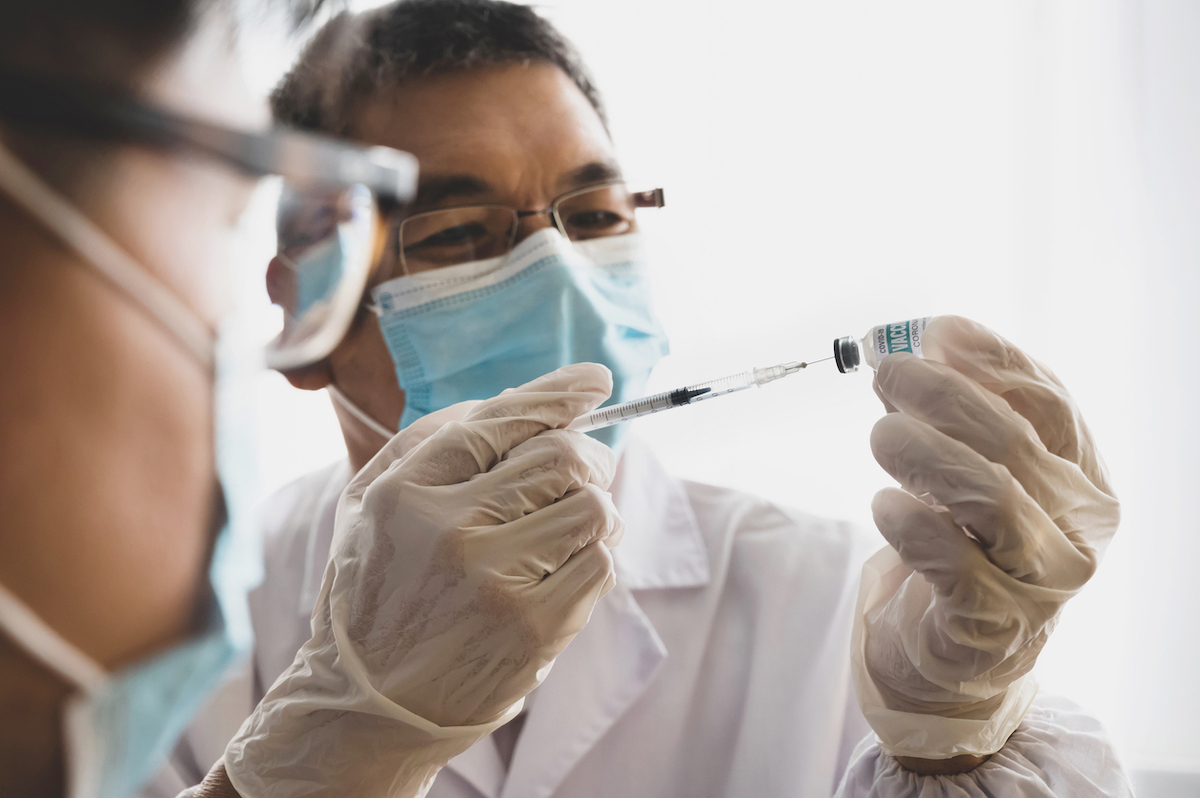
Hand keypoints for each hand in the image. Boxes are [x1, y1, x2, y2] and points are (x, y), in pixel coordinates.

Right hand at [224, 363, 622, 796]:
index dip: (558, 394)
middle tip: (588, 467)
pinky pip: (601, 564)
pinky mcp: (533, 630)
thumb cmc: (376, 591)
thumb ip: (432, 441)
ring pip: (593, 507)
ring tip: (570, 526)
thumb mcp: (370, 504)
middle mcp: (448, 531)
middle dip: (589, 454)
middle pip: (561, 456)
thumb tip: (523, 400)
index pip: (499, 420)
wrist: (369, 707)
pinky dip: (594, 557)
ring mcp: (494, 584)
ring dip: (595, 509)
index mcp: (404, 492)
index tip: (594, 382)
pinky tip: (564, 568)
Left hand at [853, 316, 1118, 758]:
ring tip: (880, 435)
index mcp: (1081, 479)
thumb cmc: (964, 549)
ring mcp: (1043, 581)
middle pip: (1017, 442)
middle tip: (886, 374)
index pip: (1051, 404)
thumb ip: (952, 416)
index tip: (937, 332)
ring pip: (992, 498)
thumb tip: (912, 345)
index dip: (995, 361)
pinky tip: (885, 505)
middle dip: (943, 396)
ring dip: (926, 454)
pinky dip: (914, 526)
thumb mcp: (969, 474)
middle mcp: (1078, 529)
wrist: (957, 657)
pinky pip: (954, 563)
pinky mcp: (994, 623)